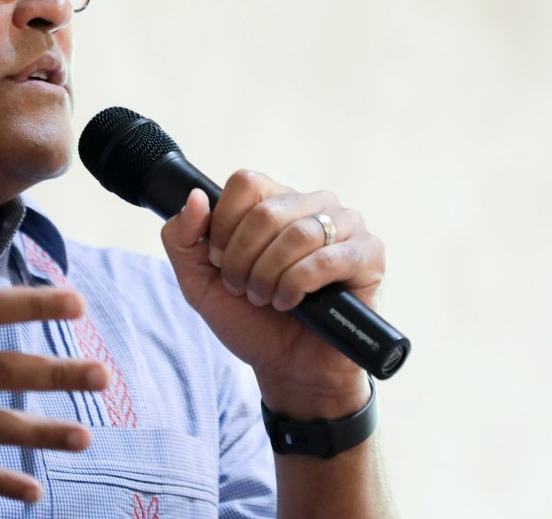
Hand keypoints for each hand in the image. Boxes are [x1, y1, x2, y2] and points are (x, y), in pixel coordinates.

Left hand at [159, 171, 384, 415]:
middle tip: (244, 290)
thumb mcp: (199, 281)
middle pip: (267, 211)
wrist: (288, 368)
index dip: (225, 225)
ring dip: (269, 276)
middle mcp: (313, 204)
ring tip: (267, 299)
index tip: (221, 261)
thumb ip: (182, 237)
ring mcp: (346, 226)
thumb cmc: (250, 320)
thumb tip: (196, 196)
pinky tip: (293, 303)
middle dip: (243, 260)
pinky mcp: (369, 254)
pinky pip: (328, 258)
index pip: (246, 183)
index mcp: (275, 200)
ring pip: (297, 233)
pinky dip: (298, 285)